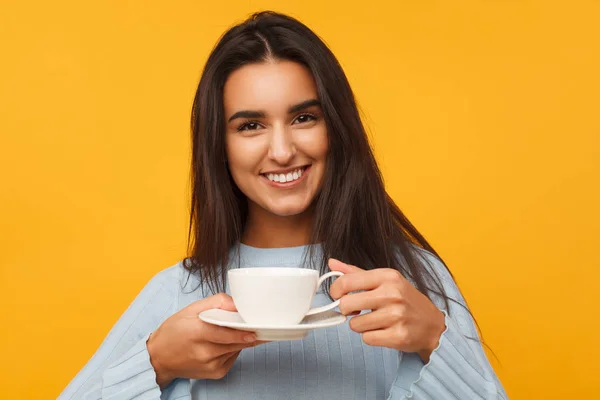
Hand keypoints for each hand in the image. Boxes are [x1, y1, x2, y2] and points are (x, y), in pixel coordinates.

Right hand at [147, 293, 262, 387]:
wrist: (159, 358)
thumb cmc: (174, 331)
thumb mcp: (191, 309)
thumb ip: (216, 302)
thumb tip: (237, 304)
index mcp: (197, 333)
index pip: (226, 333)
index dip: (243, 331)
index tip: (256, 326)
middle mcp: (204, 352)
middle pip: (235, 342)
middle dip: (247, 333)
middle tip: (257, 326)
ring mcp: (211, 365)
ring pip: (237, 349)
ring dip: (241, 340)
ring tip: (237, 331)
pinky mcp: (216, 373)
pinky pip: (233, 358)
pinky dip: (234, 349)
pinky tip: (224, 343)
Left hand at [329, 259, 445, 362]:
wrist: (432, 324)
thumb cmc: (405, 300)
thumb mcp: (385, 280)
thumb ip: (357, 273)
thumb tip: (332, 262)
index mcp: (387, 276)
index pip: (346, 281)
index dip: (335, 291)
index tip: (337, 296)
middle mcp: (392, 294)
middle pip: (346, 304)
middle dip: (346, 310)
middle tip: (357, 310)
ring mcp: (396, 316)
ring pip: (355, 325)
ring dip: (360, 325)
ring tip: (375, 321)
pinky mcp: (398, 336)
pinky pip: (367, 339)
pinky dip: (371, 337)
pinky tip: (383, 331)